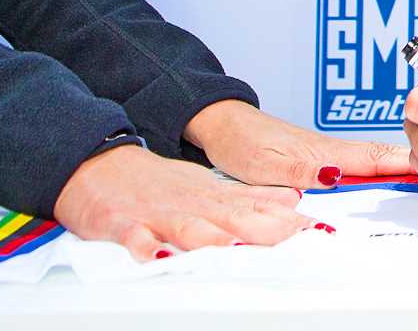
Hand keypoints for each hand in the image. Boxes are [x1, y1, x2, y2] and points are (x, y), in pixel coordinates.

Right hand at [52, 143, 315, 260]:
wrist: (98, 163)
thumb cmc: (155, 183)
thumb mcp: (208, 186)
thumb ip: (249, 198)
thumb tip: (292, 201)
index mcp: (213, 198)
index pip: (257, 210)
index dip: (288, 221)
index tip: (319, 230)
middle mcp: (192, 205)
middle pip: (231, 218)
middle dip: (264, 230)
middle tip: (293, 238)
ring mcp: (157, 213)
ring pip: (187, 227)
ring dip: (211, 237)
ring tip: (234, 248)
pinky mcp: (121, 223)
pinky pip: (132, 236)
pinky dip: (142, 245)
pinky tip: (152, 254)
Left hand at [183, 100, 408, 188]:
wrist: (220, 125)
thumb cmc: (239, 144)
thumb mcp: (265, 164)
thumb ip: (300, 171)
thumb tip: (336, 177)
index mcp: (323, 154)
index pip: (373, 159)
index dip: (405, 164)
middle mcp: (329, 152)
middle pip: (380, 160)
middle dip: (414, 166)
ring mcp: (324, 155)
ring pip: (369, 165)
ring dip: (397, 171)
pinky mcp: (315, 161)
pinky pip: (353, 170)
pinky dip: (375, 174)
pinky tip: (383, 182)